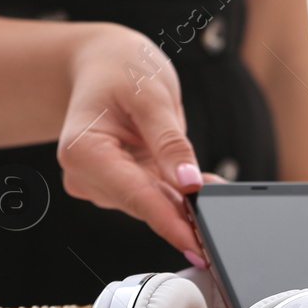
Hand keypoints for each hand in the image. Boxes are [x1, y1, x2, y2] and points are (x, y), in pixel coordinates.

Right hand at [56, 24, 208, 260]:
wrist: (103, 62)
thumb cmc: (120, 69)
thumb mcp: (151, 96)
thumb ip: (170, 141)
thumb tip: (190, 182)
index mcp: (83, 152)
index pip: (135, 196)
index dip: (170, 223)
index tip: (197, 244)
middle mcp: (86, 174)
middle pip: (145, 204)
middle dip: (185, 212)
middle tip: (224, 219)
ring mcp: (101, 182)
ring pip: (154, 201)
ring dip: (186, 200)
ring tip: (218, 192)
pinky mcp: (119, 181)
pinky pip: (156, 192)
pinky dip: (180, 190)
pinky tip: (204, 187)